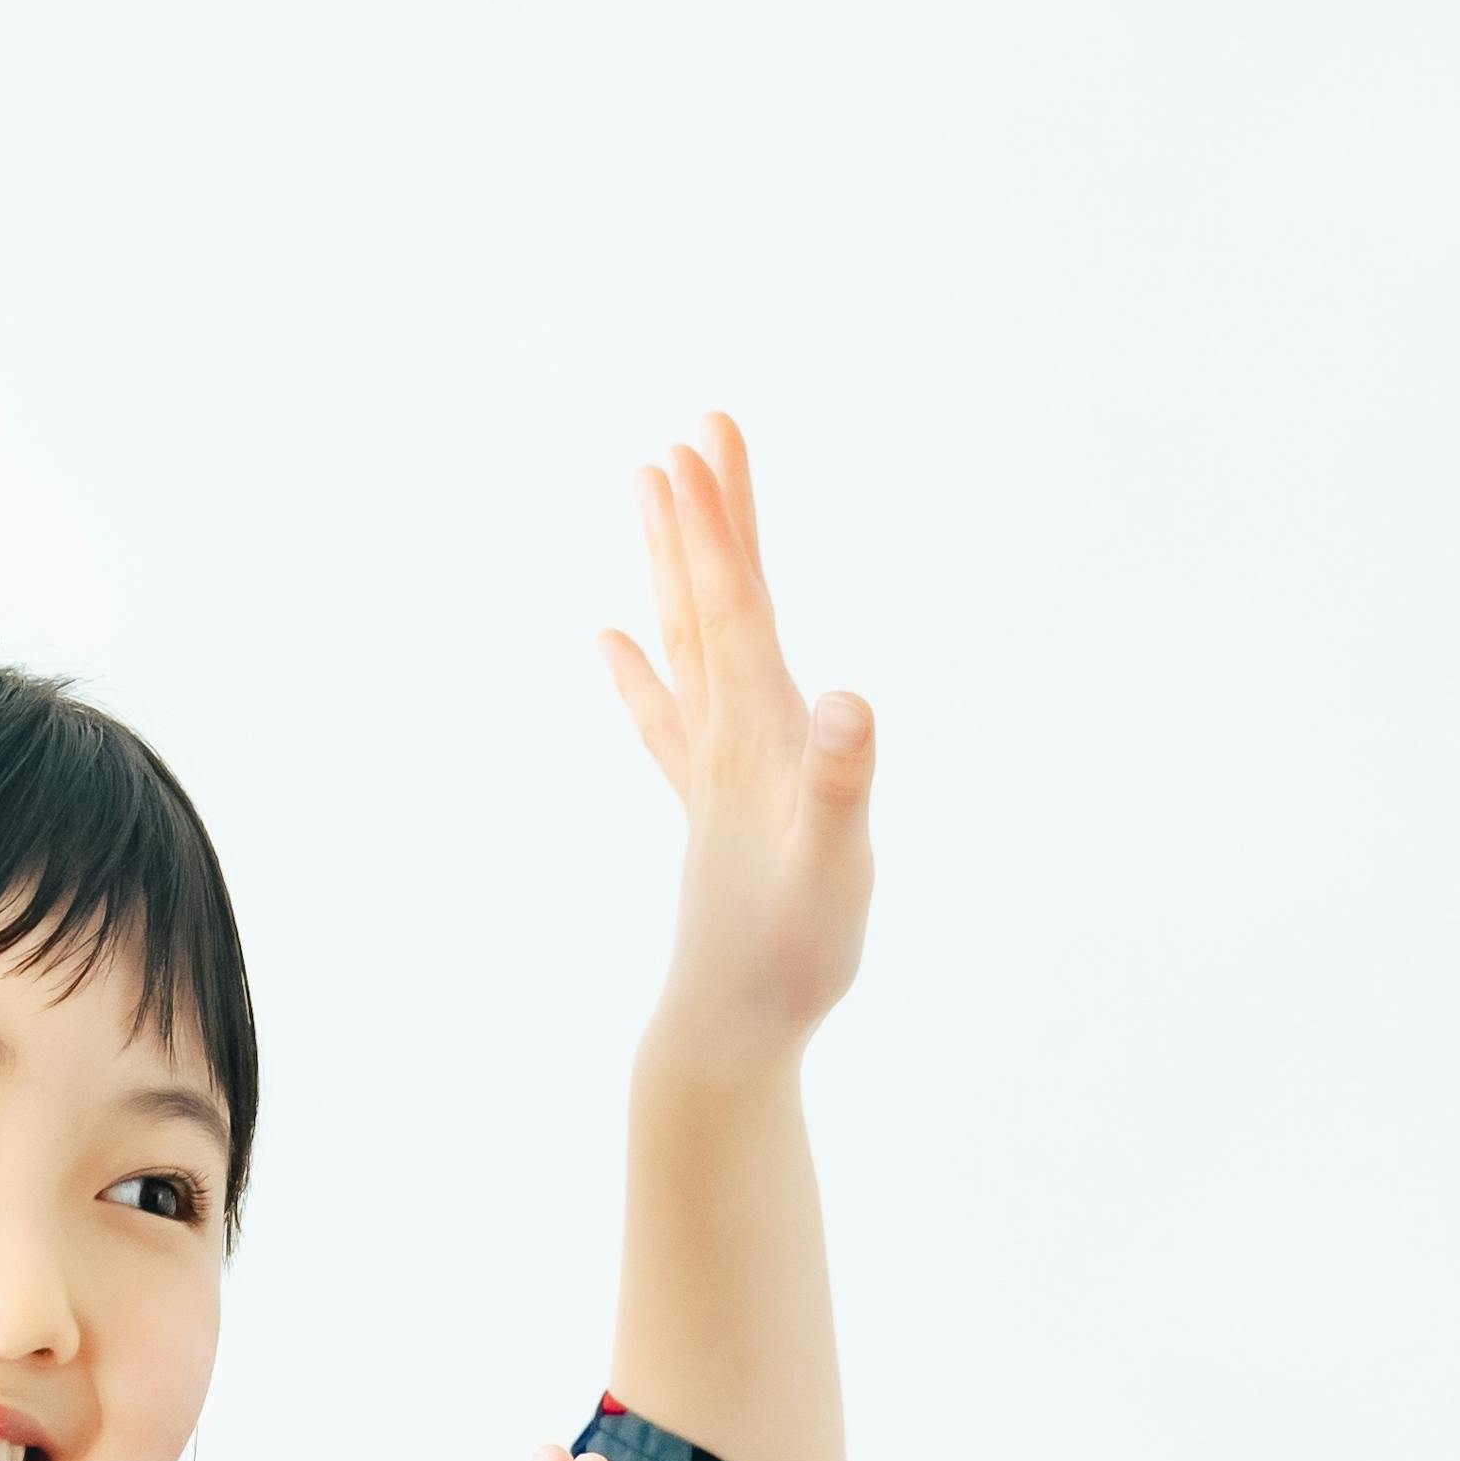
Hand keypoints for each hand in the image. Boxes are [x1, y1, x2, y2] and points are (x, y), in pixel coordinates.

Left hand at [602, 413, 873, 1062]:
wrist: (729, 1030)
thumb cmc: (792, 953)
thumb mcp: (838, 866)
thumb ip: (843, 781)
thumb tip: (848, 699)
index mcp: (757, 734)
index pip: (733, 607)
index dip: (716, 525)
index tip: (699, 440)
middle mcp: (723, 737)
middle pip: (709, 603)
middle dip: (703, 515)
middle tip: (695, 430)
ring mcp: (710, 771)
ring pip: (686, 642)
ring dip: (672, 566)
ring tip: (652, 491)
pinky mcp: (709, 810)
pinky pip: (669, 721)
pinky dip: (642, 673)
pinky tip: (611, 638)